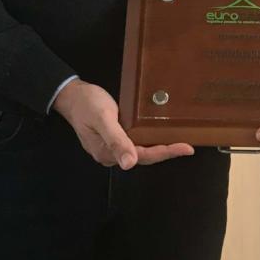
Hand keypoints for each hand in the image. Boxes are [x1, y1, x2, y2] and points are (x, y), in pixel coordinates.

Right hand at [53, 80, 193, 168]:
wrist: (71, 95)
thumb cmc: (87, 104)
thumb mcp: (103, 118)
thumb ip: (116, 140)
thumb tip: (130, 164)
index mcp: (107, 153)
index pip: (143, 157)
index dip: (165, 153)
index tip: (186, 149)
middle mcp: (111, 155)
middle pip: (143, 157)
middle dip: (166, 152)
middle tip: (188, 147)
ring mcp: (111, 147)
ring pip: (140, 151)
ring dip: (159, 148)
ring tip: (179, 142)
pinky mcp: (113, 138)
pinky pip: (134, 143)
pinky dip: (149, 140)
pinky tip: (159, 134)